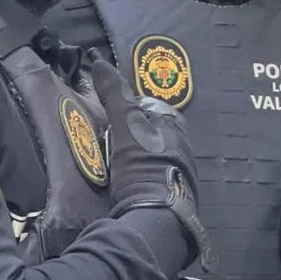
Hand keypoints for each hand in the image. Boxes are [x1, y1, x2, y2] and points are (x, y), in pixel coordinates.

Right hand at [88, 54, 208, 265]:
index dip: (125, 109)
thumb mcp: (126, 125)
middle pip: (149, 134)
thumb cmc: (143, 166)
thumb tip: (98, 60)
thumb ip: (115, 94)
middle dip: (128, 135)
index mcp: (177, 128)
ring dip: (130, 158)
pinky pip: (147, 179)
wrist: (155, 219)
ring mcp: (178, 175)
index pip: (148, 108)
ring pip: (149, 157)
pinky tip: (119, 183)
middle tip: (102, 140)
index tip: (105, 115)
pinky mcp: (169, 197)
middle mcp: (183, 149)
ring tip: (106, 163)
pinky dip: (134, 177)